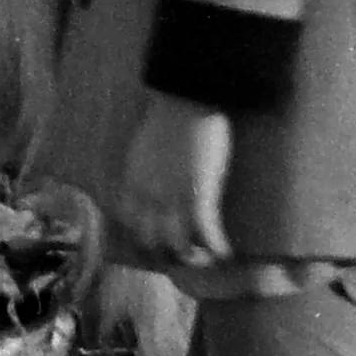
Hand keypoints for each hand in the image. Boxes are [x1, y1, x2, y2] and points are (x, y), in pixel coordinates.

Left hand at [116, 92, 232, 266]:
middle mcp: (148, 197)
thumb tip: (157, 176)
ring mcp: (173, 199)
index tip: (158, 241)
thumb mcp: (146, 143)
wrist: (187, 97)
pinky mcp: (199, 196)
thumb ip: (147, 165)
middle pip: (151, 242)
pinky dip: (217, 247)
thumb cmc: (170, 112)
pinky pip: (206, 234)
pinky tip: (226, 251)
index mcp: (132, 182)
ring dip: (194, 257)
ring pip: (178, 246)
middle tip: (184, 255)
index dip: (143, 237)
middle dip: (166, 254)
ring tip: (208, 258)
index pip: (129, 224)